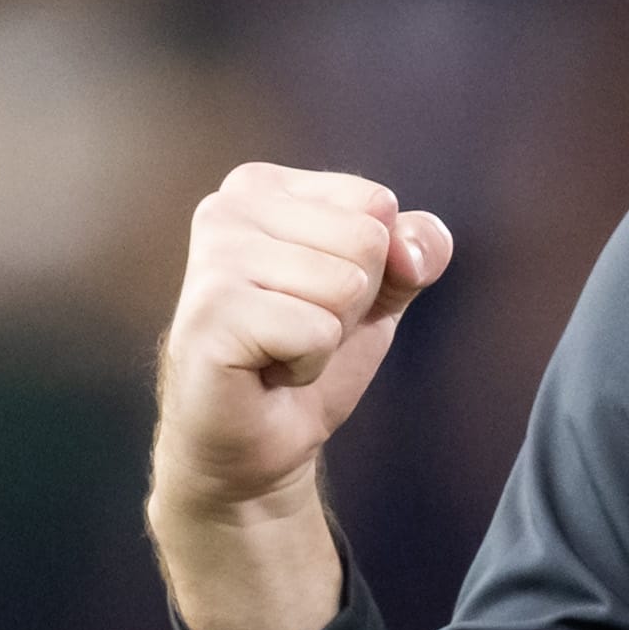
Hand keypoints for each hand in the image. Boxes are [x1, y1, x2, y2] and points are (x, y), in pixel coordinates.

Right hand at [151, 164, 451, 629]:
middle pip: (366, 240)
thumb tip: (411, 249)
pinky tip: (268, 371)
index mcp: (260, 187)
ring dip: (327, 336)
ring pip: (345, 284)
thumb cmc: (307, 355)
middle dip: (352, 304)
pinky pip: (317, 330)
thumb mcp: (381, 289)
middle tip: (299, 331)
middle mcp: (225, 208)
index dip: (374, 268)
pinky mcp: (211, 315)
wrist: (259, 443)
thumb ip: (417, 248)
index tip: (321, 299)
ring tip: (282, 349)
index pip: (377, 203)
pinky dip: (308, 365)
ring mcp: (212, 259)